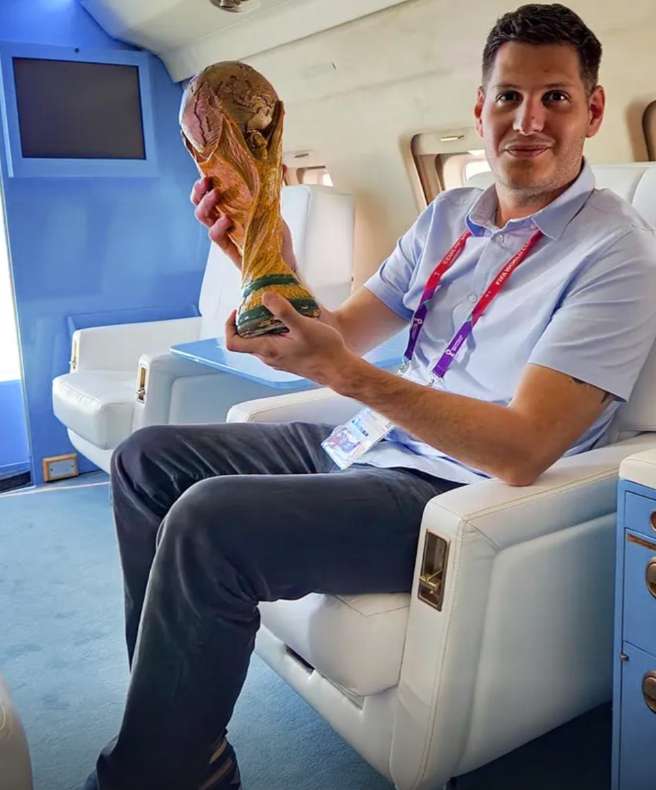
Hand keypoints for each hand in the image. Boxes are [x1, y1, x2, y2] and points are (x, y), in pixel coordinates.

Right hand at [190, 173, 297, 271]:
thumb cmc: (275, 238)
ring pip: (203, 217)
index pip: (209, 193)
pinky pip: (216, 237)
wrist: (283, 263)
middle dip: (199, 191)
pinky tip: (226, 220)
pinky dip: (218, 226)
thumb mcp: (274, 210)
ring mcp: (224, 234)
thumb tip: (280, 166)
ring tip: (216, 195)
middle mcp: (223, 220)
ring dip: (205, 204)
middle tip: (207, 182)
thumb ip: (273, 190)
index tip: (207, 172)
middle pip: (199, 203)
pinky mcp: (229, 248)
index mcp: (230, 209)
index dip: (203, 183)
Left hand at [225, 292, 354, 386]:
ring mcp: (278, 360)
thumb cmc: (324, 351)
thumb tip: (265, 296)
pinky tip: (287, 321)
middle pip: (245, 340)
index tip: (238, 310)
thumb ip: (283, 311)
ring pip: (259, 341)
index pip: (233, 343)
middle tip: (258, 304)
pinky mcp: (287, 359)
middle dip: (246, 321)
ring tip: (273, 309)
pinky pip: (272, 344)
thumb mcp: (303, 326)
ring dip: (260, 326)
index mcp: (267, 350)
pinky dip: (272, 331)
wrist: (340, 370)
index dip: (229, 326)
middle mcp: (268, 358)